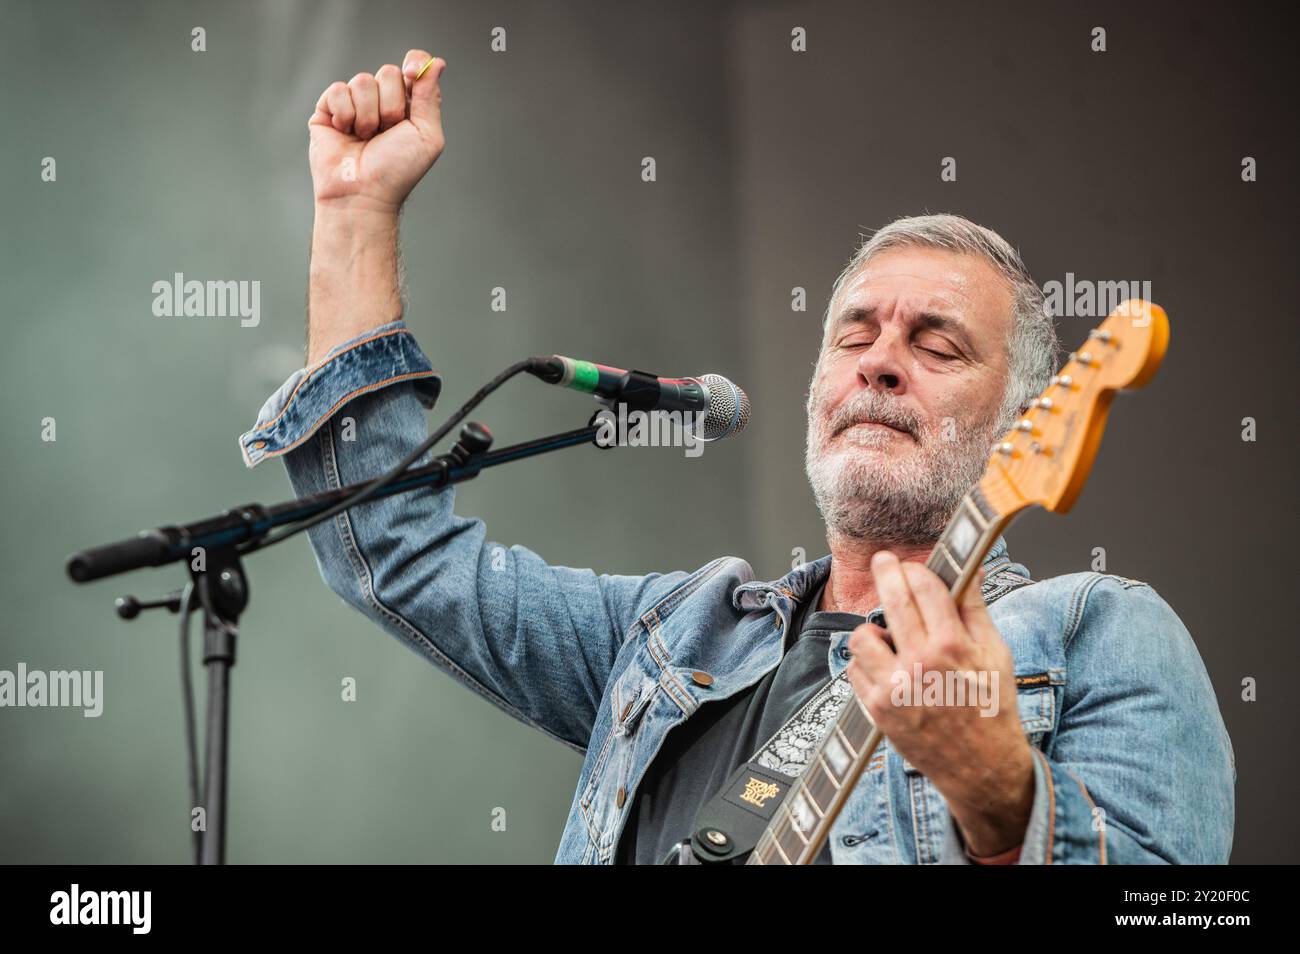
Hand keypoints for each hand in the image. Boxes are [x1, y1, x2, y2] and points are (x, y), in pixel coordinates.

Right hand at [308, 49, 445, 213]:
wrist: (363, 193)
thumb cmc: (397, 171)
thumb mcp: (426, 136)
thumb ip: (430, 98)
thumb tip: (437, 63)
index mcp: (409, 105)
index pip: (414, 65)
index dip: (415, 64)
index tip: (412, 74)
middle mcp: (382, 101)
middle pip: (388, 72)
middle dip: (391, 105)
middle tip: (387, 132)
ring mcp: (355, 104)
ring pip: (362, 81)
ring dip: (368, 115)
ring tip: (365, 138)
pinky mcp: (329, 108)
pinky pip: (338, 90)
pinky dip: (345, 114)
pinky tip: (346, 133)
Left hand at [845, 551, 1034, 855]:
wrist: (982, 768)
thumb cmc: (992, 709)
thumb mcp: (995, 655)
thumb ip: (975, 610)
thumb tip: (969, 571)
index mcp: (953, 646)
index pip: (926, 588)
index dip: (916, 570)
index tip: (910, 565)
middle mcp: (920, 663)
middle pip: (893, 599)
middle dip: (886, 572)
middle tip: (884, 562)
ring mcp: (894, 687)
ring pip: (861, 635)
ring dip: (873, 630)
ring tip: (889, 638)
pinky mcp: (876, 708)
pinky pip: (855, 669)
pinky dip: (866, 664)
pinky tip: (886, 669)